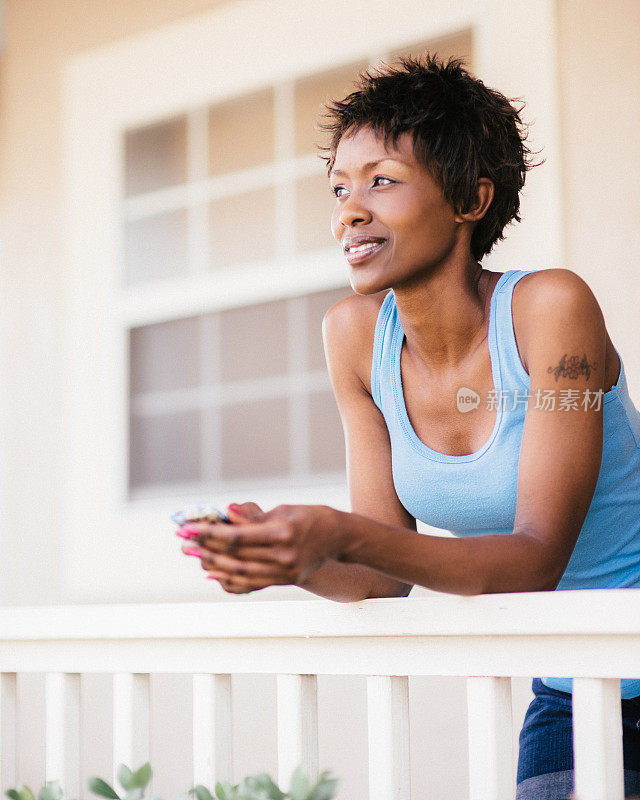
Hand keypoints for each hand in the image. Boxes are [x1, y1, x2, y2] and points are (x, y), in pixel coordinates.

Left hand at [178, 502, 339, 593]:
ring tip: (194, 555)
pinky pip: (250, 583)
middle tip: (184, 542)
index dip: (208, 533)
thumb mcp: (284, 509)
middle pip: (234, 556)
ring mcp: (284, 572)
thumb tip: (227, 511)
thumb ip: (254, 516)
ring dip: (213, 564)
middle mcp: (283, 556)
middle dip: (205, 548)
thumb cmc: (311, 517)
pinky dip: (229, 579)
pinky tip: (213, 572)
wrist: (339, 539)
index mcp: (282, 533)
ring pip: (240, 572)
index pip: (236, 536)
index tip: (188, 528)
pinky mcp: (284, 580)